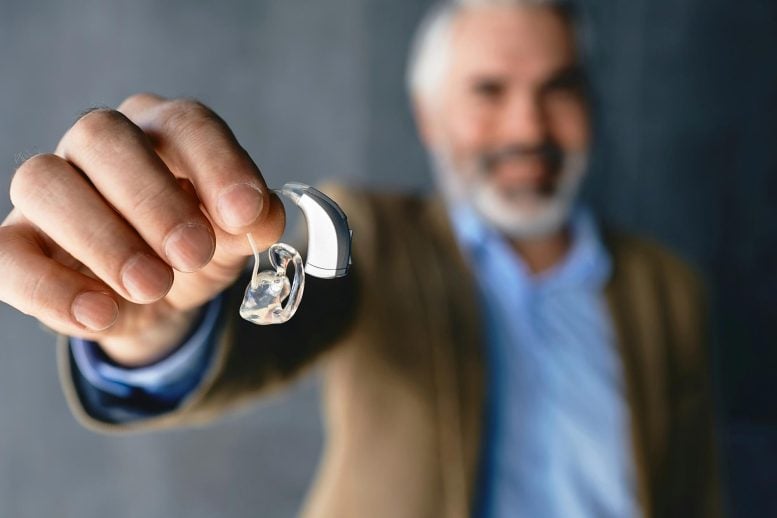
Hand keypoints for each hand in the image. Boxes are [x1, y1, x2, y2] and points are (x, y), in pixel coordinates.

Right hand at [0, 94, 284, 364]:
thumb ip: (253, 223)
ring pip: (42, 181)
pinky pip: (6, 252)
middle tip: (191, 256)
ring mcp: (54, 189)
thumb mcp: (236, 237)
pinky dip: (50, 288)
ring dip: (102, 239)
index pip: (186, 123)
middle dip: (152, 200)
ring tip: (153, 288)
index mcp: (164, 131)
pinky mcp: (20, 241)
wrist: (160, 294)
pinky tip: (100, 315)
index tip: (243, 216)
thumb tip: (259, 219)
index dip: (217, 165)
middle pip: (102, 135)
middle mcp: (100, 146)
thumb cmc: (197, 247)